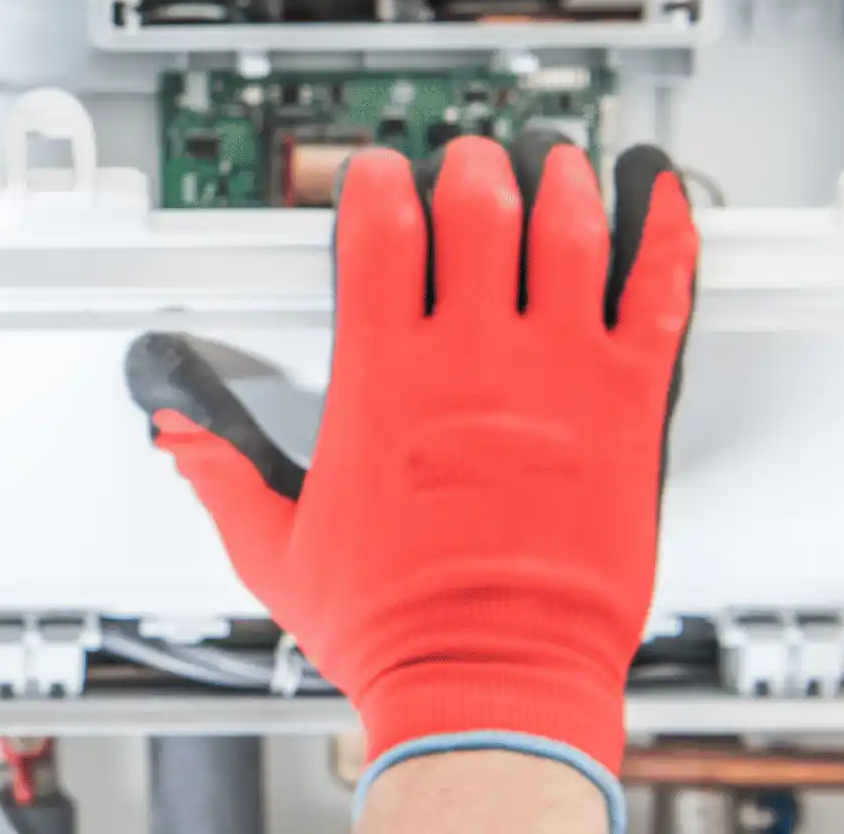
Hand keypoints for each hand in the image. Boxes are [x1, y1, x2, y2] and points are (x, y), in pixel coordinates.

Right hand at [129, 135, 696, 772]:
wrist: (491, 680)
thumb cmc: (395, 627)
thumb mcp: (275, 549)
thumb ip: (222, 475)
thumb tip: (180, 436)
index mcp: (384, 381)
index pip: (378, 232)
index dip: (375, 184)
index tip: (377, 174)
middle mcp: (472, 361)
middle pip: (477, 208)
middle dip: (470, 168)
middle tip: (471, 163)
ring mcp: (558, 376)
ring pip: (568, 232)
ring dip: (559, 183)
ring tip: (554, 163)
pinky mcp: (628, 408)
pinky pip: (659, 295)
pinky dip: (664, 235)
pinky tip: (661, 200)